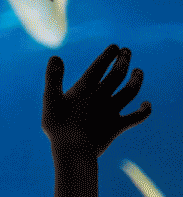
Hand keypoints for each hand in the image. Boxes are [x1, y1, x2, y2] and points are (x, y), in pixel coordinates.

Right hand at [43, 45, 150, 159]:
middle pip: (117, 75)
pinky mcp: (118, 126)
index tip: (115, 46)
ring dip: (136, 80)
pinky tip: (147, 104)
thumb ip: (53, 78)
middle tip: (127, 51)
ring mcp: (112, 111)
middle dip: (123, 61)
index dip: (107, 56)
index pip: (98, 67)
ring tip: (139, 71)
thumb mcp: (49, 100)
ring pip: (130, 92)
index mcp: (84, 90)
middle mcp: (101, 97)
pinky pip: (136, 117)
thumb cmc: (58, 126)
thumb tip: (55, 57)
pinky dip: (144, 110)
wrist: (74, 150)